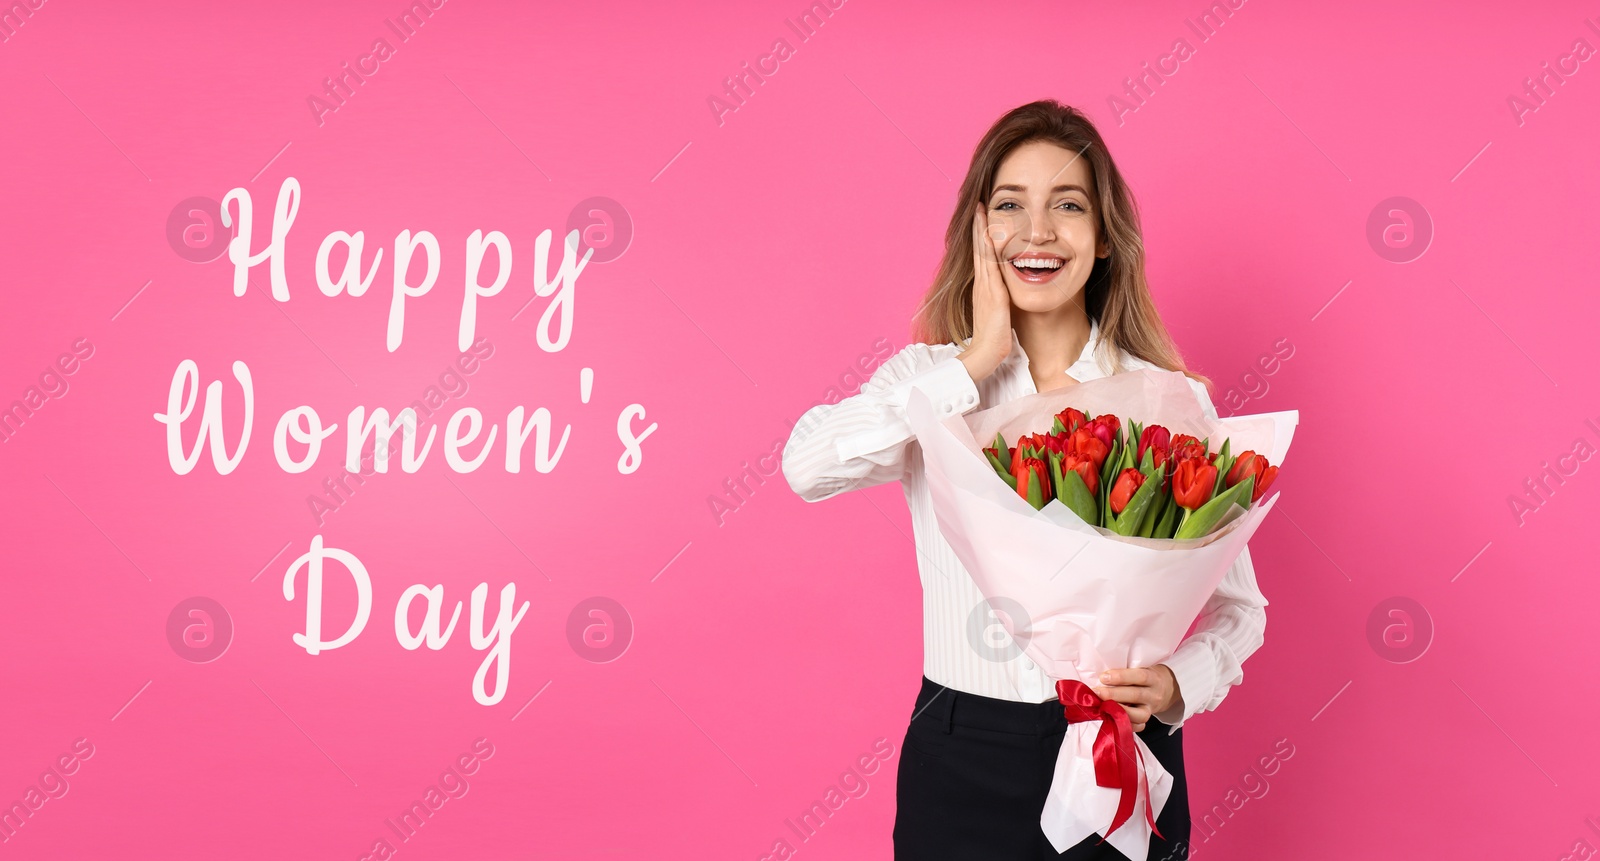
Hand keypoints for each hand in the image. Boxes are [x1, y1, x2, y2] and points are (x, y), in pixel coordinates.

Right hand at [959, 204, 1011, 382]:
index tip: (982, 219)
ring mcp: (985, 287)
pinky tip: (989, 232)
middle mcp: (981, 284)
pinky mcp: (992, 292)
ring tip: (981, 210)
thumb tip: (1005, 297)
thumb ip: (1000, 303)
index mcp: (983, 288)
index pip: (981, 256)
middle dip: (978, 226)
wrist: (986, 353)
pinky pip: (989, 264)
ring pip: (981, 251)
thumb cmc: (994, 339)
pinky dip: (987, 247)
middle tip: (978, 205)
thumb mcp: (998, 314)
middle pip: (978, 249)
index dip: (980, 237)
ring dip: (980, 229)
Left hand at [1094, 665, 1181, 732]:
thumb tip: (1101, 676)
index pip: (1139, 676)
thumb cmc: (1147, 676)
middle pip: (1136, 695)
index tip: (1103, 677)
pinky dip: (1126, 725)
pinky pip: (1139, 726)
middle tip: (1097, 692)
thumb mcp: (1141, 668)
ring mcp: (1151, 709)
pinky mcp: (1147, 720)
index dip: (1121, 677)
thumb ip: (1125, 672)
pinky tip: (1112, 719)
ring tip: (1103, 707)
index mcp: (1153, 677)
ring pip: (1140, 715)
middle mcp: (1154, 694)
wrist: (1168, 689)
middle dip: (1114, 695)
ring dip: (1120, 711)